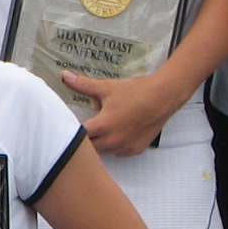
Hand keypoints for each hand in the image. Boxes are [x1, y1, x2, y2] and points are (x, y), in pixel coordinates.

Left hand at [62, 68, 184, 157]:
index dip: (72, 130)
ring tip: (99, 131)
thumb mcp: (107, 87)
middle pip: (89, 147)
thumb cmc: (135, 92)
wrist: (163, 98)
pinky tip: (115, 134)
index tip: (69, 124)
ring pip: (103, 151)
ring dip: (99, 144)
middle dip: (84, 139)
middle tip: (83, 128)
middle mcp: (113, 140)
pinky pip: (118, 153)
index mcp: (103, 125)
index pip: (78, 135)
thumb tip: (64, 75)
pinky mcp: (135, 150)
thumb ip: (83, 84)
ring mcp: (125, 147)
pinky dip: (114, 146)